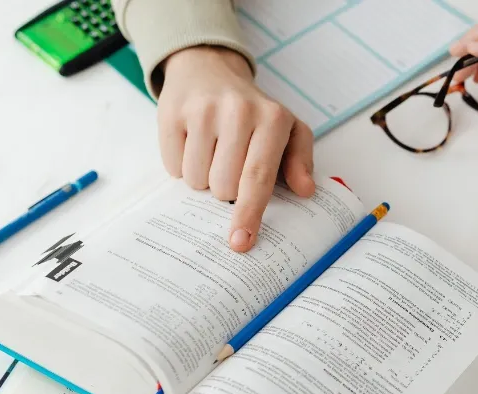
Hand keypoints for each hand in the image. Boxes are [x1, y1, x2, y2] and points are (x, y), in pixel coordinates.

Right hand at [157, 46, 314, 251]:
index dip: (249, 213)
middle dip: (226, 189)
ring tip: (212, 151)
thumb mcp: (287, 129)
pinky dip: (182, 165)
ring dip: (203, 178)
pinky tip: (193, 143)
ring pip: (196, 180)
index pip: (258, 177)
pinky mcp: (172, 113)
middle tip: (230, 164)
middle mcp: (238, 111)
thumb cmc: (253, 111)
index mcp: (272, 119)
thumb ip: (300, 161)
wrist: (209, 69)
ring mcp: (202, 110)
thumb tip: (305, 190)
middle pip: (223, 187)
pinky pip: (173, 167)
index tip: (241, 241)